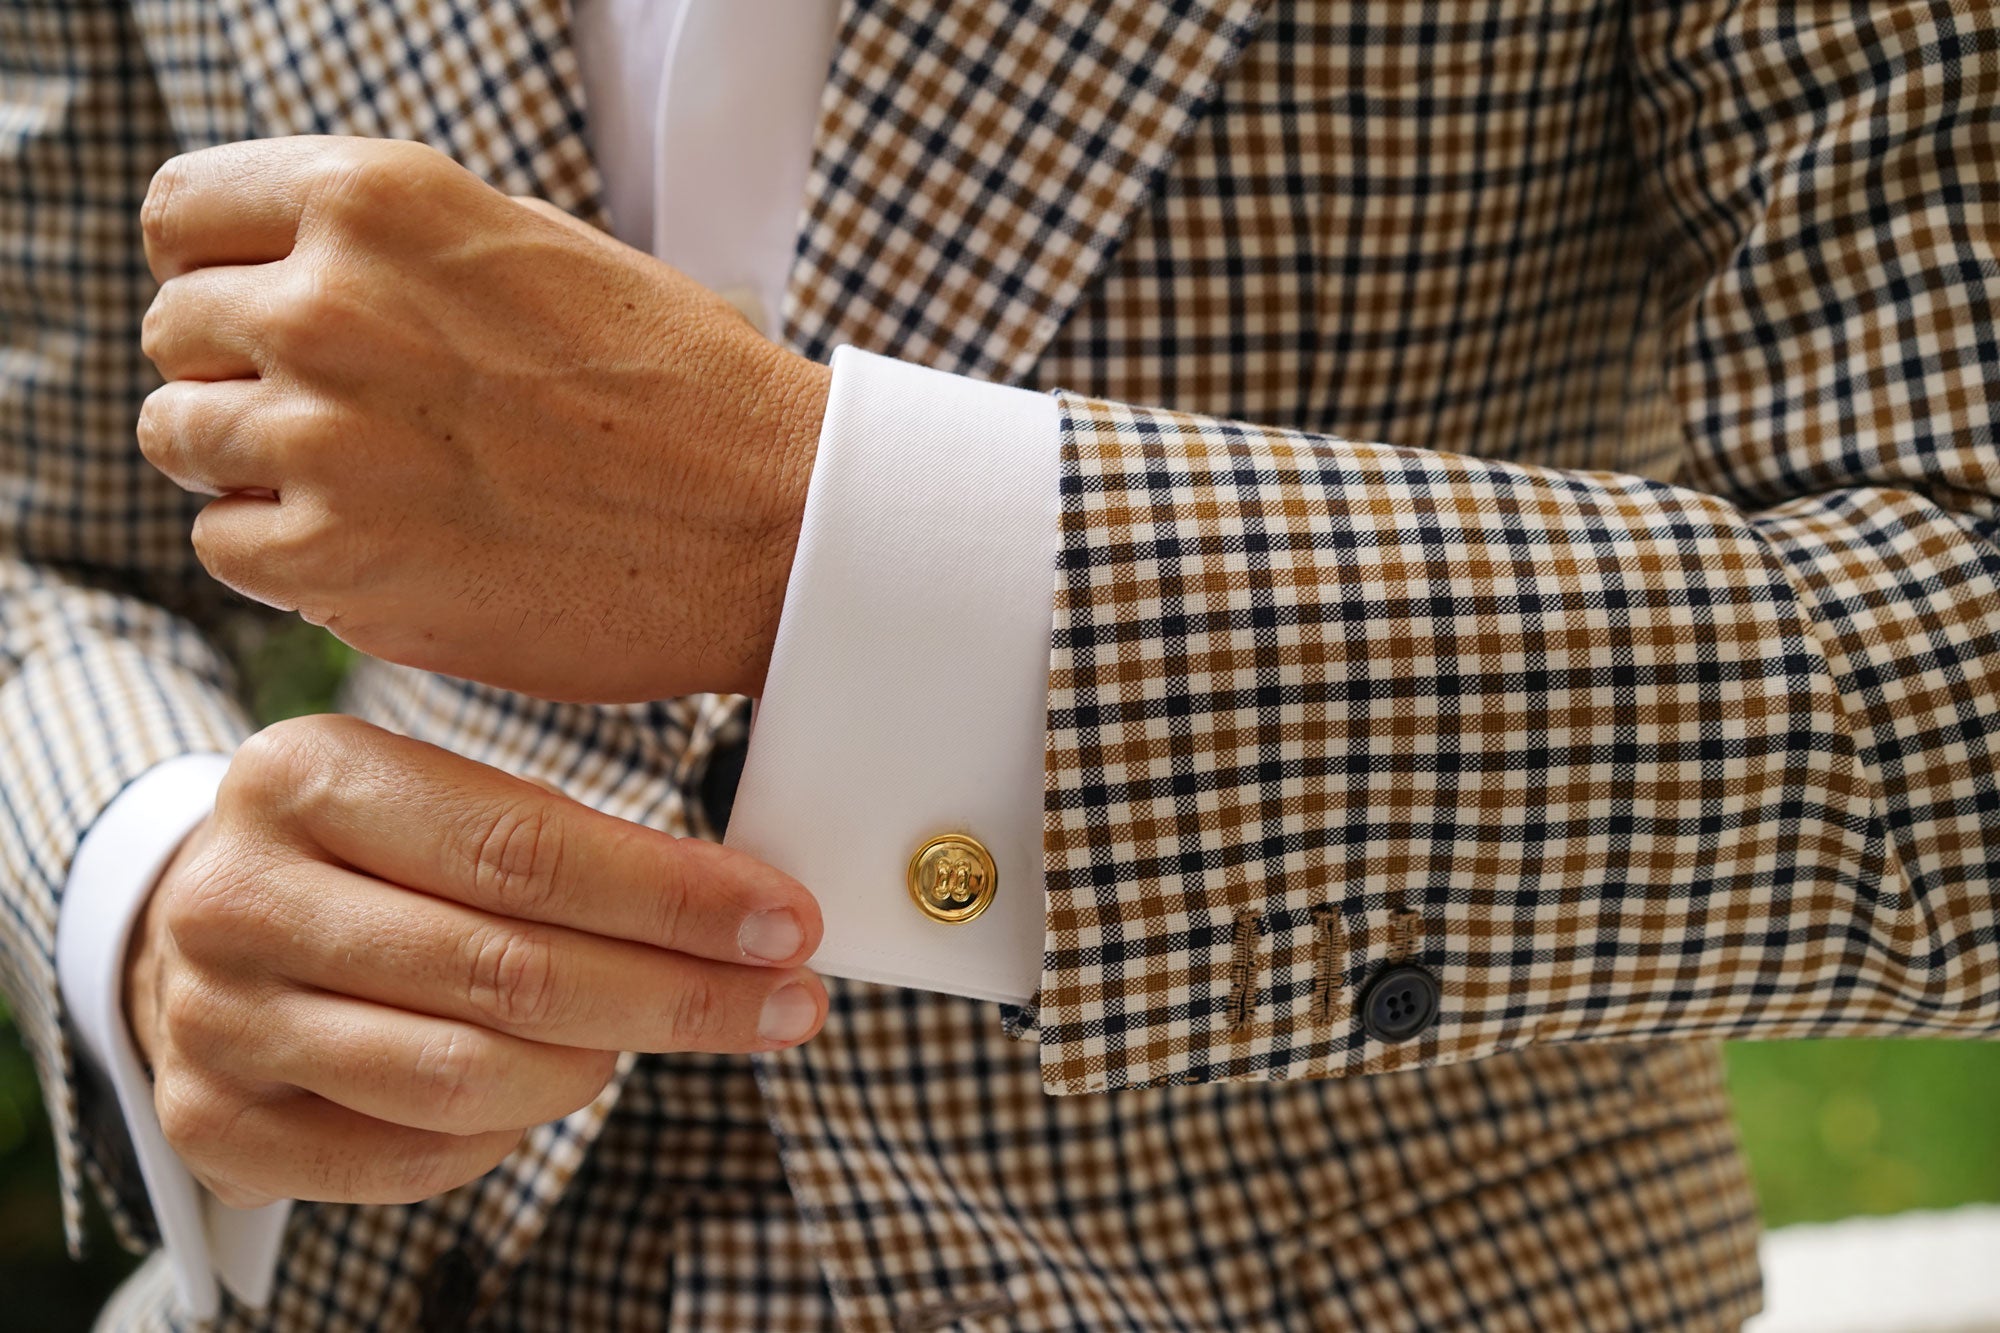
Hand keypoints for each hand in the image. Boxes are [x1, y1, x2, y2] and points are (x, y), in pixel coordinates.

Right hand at [123, 714, 824, 1207]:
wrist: (199, 923)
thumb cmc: (368, 854)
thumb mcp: (440, 798)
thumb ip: (567, 842)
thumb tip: (746, 908)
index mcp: (305, 778)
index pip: (523, 849)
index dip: (673, 897)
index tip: (786, 923)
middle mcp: (241, 896)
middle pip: (506, 970)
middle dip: (676, 993)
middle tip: (786, 1001)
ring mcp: (216, 1018)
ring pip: (463, 1074)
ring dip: (599, 1064)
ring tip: (659, 1032)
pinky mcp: (215, 1122)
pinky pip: (411, 1156)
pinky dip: (510, 1130)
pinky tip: (558, 1082)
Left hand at [136, 136, 830, 702]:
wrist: (770, 523)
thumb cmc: (678, 387)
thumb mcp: (532, 247)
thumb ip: (390, 248)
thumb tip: (281, 274)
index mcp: (377, 200)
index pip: (181, 213)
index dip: (218, 267)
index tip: (260, 312)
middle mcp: (328, 305)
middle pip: (175, 330)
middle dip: (239, 370)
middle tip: (343, 416)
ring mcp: (322, 437)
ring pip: (180, 437)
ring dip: (252, 462)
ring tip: (366, 483)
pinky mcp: (335, 560)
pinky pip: (224, 544)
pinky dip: (284, 553)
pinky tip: (383, 544)